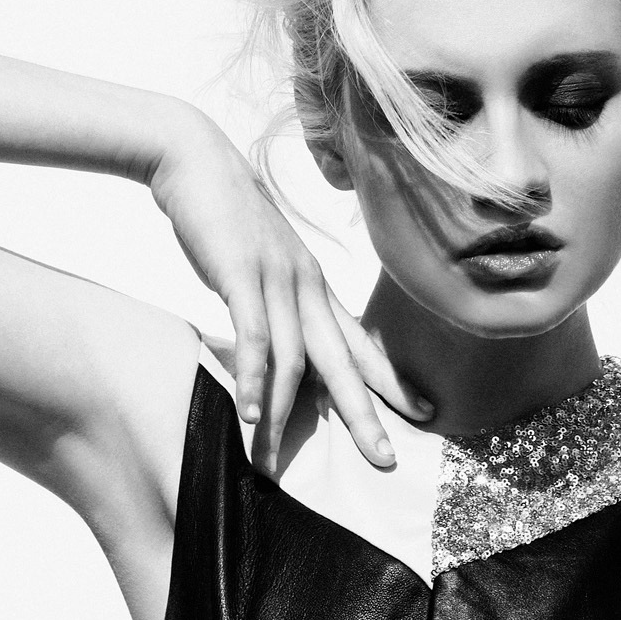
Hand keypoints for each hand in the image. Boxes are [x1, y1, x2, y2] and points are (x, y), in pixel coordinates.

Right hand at [148, 111, 430, 470]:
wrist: (194, 157)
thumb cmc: (226, 216)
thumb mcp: (262, 264)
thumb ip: (275, 305)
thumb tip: (275, 344)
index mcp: (316, 286)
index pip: (362, 343)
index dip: (393, 381)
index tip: (425, 414)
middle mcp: (308, 286)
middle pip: (344, 361)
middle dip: (366, 414)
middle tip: (386, 458)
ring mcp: (278, 280)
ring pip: (296, 360)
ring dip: (283, 415)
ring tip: (273, 462)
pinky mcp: (241, 275)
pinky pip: (253, 336)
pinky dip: (252, 378)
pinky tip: (250, 413)